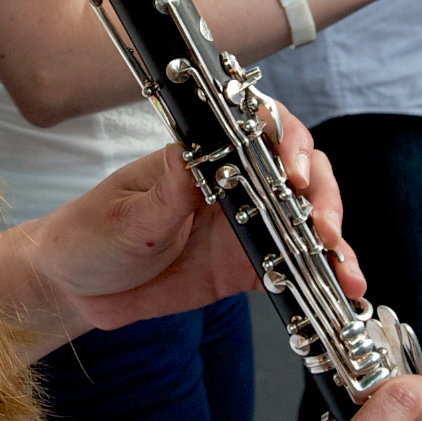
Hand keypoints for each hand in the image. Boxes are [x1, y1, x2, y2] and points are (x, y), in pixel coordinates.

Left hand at [2, 107, 364, 347]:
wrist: (77, 289)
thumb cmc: (90, 236)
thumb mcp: (122, 216)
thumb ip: (164, 194)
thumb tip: (192, 155)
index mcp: (203, 156)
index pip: (259, 131)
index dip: (285, 143)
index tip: (290, 173)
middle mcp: (233, 183)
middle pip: (299, 173)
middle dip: (320, 196)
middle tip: (321, 228)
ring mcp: (246, 225)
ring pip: (305, 220)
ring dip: (333, 241)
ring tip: (344, 270)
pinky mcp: (249, 266)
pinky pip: (296, 267)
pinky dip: (323, 276)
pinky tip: (344, 290)